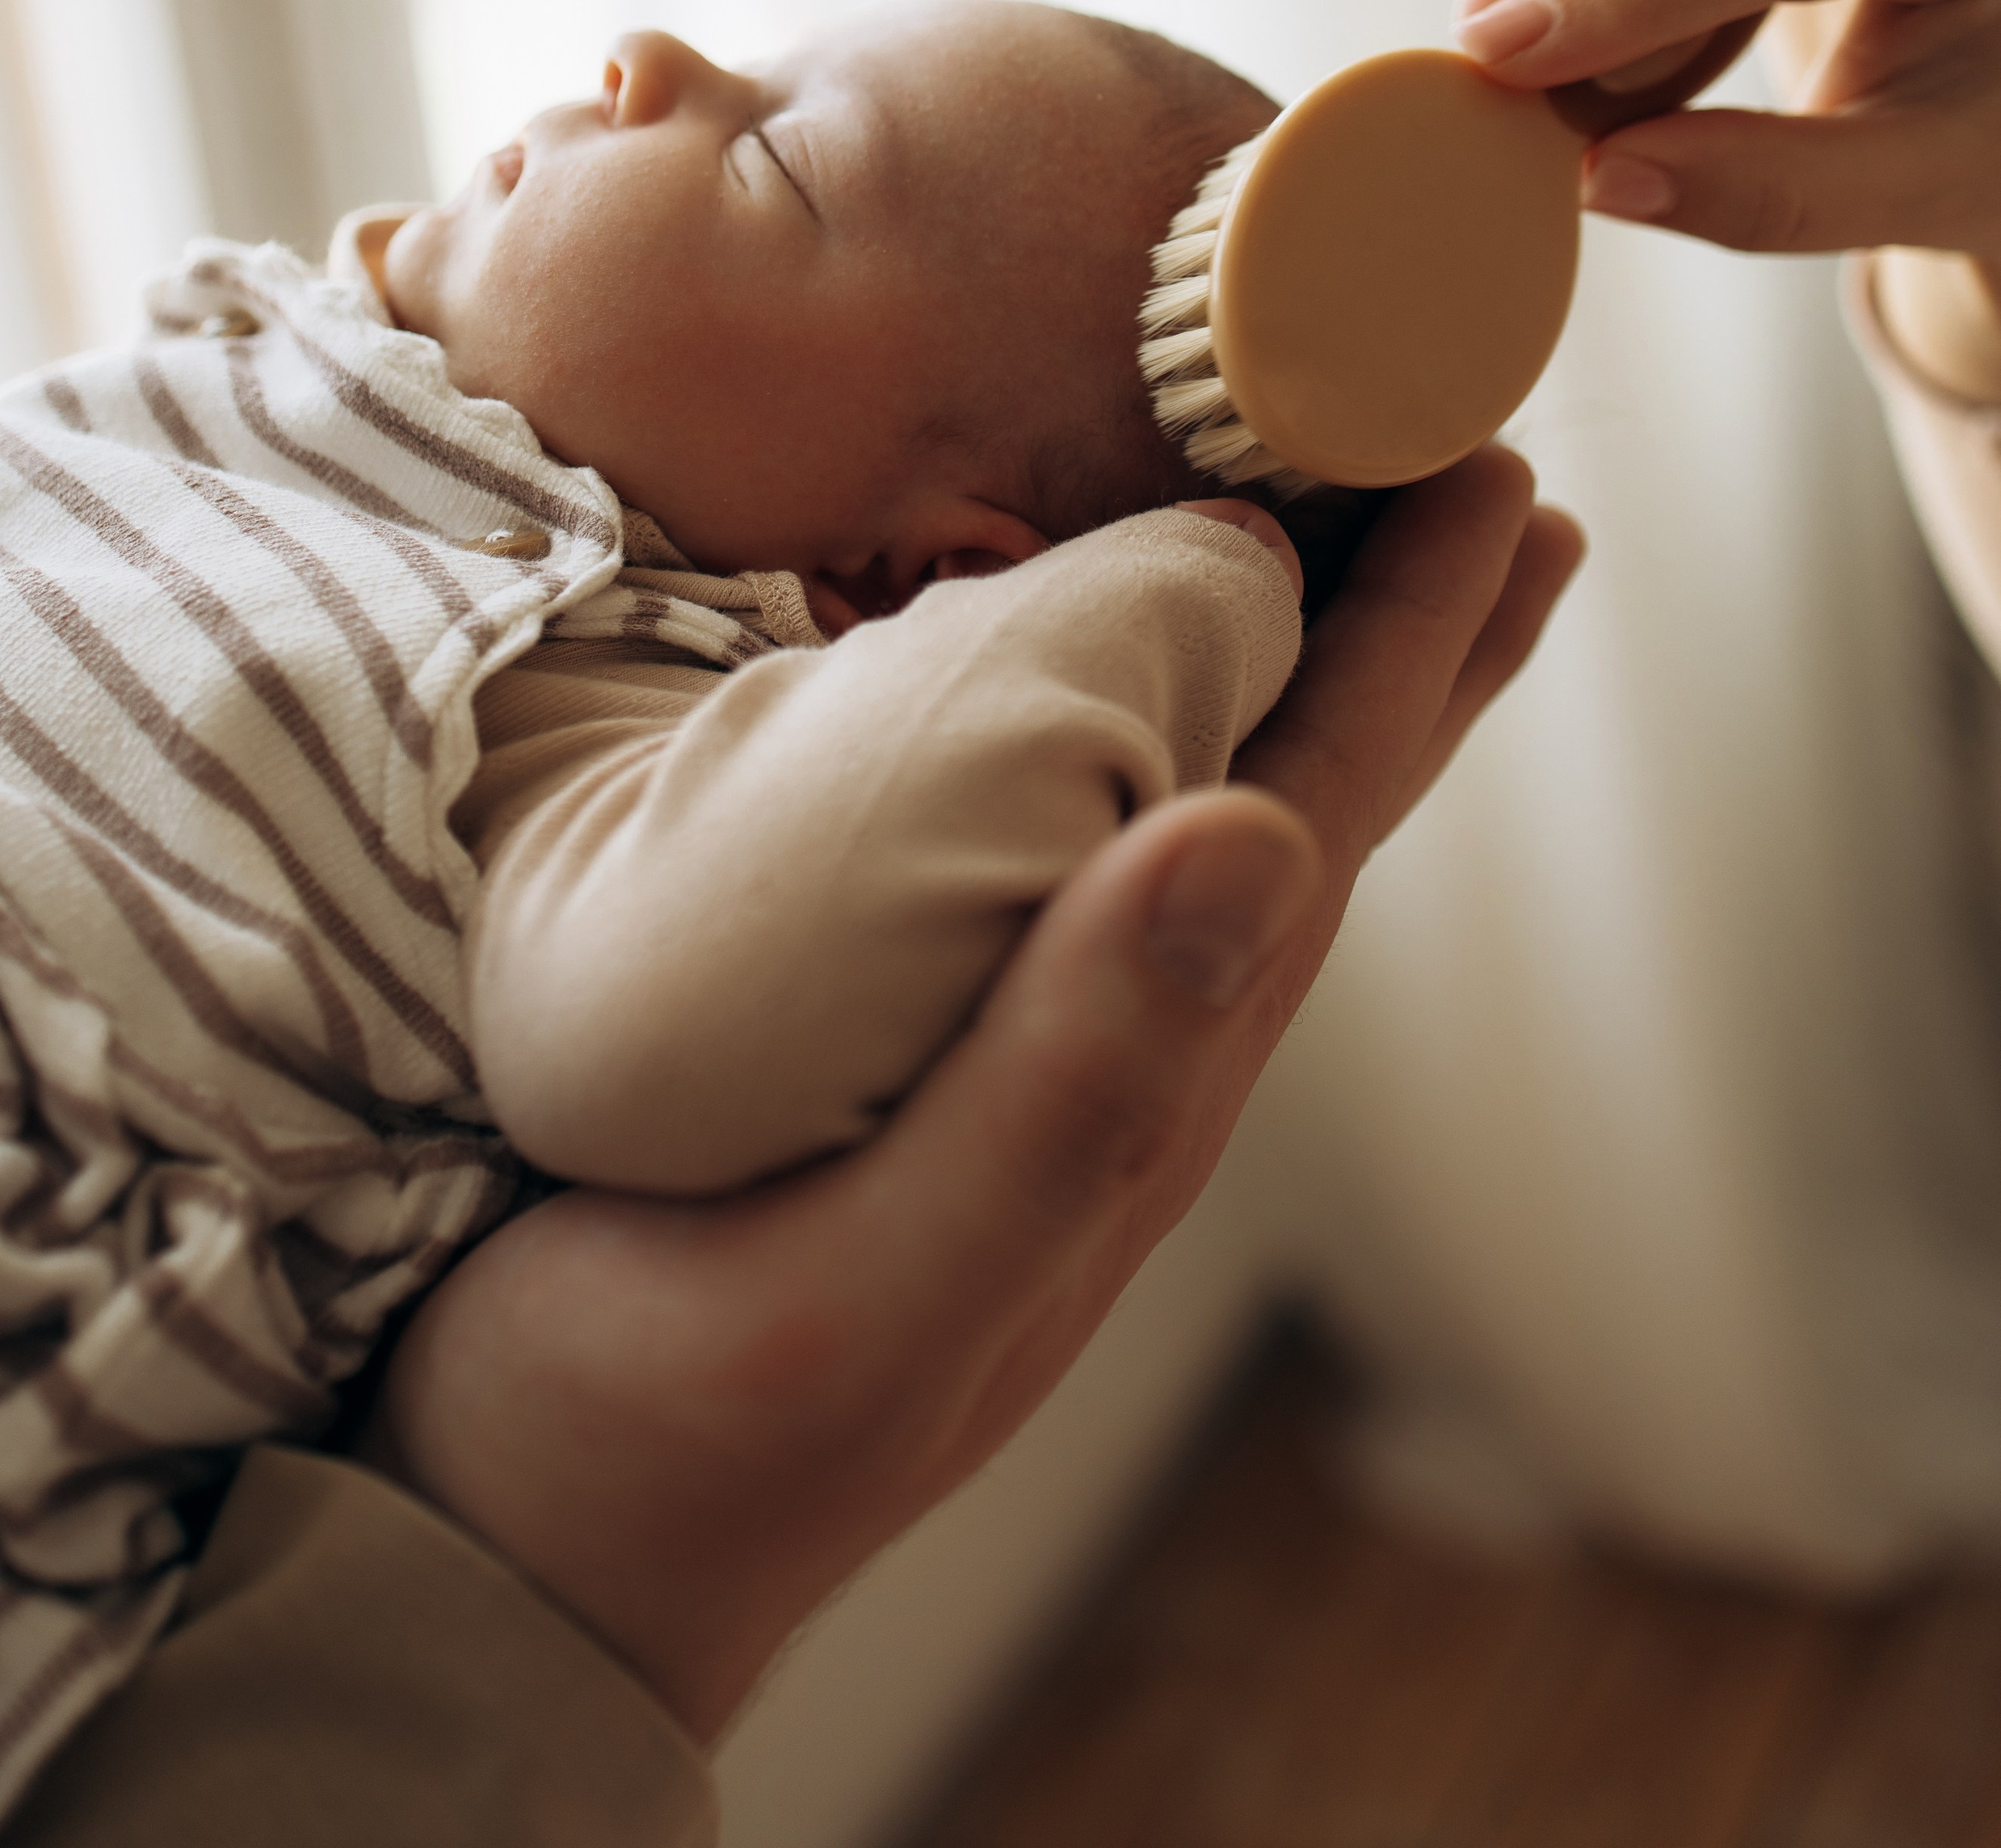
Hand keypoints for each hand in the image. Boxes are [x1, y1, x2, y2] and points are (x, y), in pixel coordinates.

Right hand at [363, 447, 1576, 1742]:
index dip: (1415, 642)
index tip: (1500, 471)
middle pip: (1292, 791)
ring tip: (1332, 534)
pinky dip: (1087, 707)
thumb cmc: (674, 1438)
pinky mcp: (873, 1020)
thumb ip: (1067, 1087)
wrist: (509, 1552)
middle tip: (1476, 455)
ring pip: (1178, 798)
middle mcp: (1092, 1043)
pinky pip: (1028, 822)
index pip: (1319, 811)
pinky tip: (1064, 661)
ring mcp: (987, 1036)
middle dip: (1394, 627)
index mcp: (1129, 1078)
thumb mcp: (877, 1284)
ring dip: (1267, 654)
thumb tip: (1258, 838)